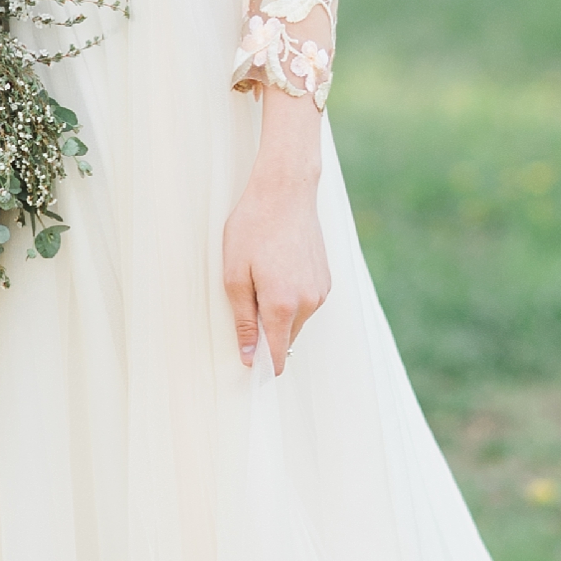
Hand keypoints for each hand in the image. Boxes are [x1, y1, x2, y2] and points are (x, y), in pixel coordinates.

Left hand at [222, 89, 330, 373]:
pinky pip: (307, 302)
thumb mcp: (234, 275)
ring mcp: (320, 290)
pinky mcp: (326, 278)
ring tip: (261, 277)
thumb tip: (249, 356)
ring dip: (279, 312)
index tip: (251, 369)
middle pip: (285, 337)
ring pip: (297, 320)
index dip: (263, 365)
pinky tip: (278, 270)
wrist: (285, 191)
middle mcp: (308, 303)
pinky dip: (291, 297)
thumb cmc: (253, 229)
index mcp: (281, 305)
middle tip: (245, 300)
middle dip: (266, 332)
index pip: (276, 353)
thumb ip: (242, 320)